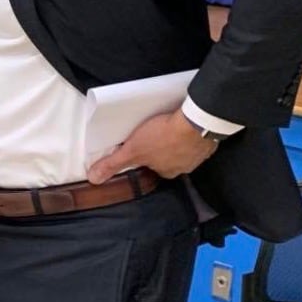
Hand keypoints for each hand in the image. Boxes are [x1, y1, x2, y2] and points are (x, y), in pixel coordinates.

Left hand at [87, 109, 217, 184]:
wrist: (195, 122)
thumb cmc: (164, 137)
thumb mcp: (133, 151)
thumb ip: (114, 164)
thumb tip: (94, 178)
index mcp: (168, 172)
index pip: (153, 166)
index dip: (146, 156)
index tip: (142, 146)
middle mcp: (184, 167)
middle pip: (168, 159)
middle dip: (162, 149)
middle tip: (154, 134)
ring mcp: (198, 155)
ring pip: (183, 149)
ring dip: (176, 141)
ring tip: (168, 127)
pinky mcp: (206, 141)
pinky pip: (196, 139)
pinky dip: (189, 133)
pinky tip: (183, 124)